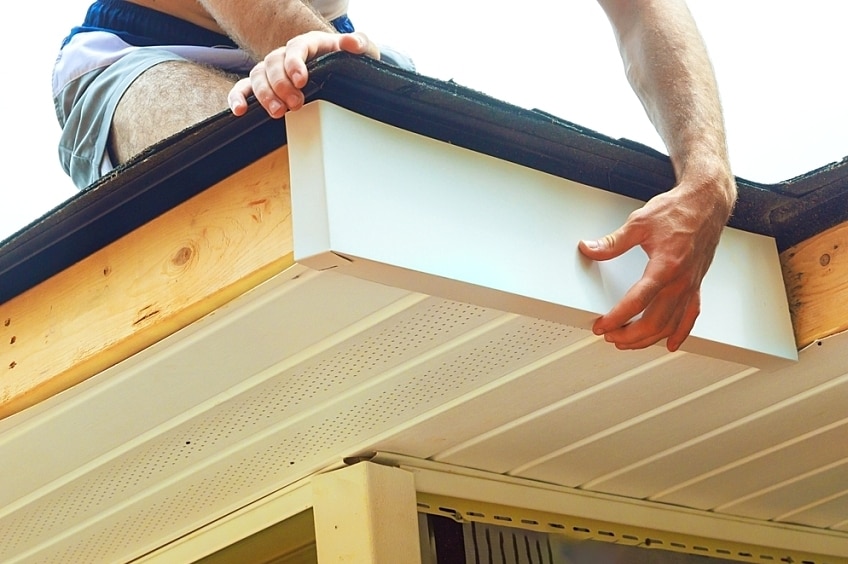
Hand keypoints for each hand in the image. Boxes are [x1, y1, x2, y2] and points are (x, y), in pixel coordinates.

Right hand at [228, 31, 380, 117]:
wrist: (344, 73)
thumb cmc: (350, 63)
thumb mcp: (363, 53)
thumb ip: (360, 44)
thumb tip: (351, 43)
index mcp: (310, 43)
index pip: (296, 47)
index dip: (295, 63)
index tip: (302, 80)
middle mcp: (288, 54)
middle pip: (274, 63)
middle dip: (282, 85)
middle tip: (296, 103)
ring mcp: (275, 70)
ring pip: (259, 76)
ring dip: (264, 94)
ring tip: (278, 112)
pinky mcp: (267, 85)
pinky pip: (245, 87)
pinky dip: (239, 97)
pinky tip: (240, 111)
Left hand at [578, 173, 734, 351]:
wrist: (706, 204)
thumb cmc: (677, 211)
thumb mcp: (638, 223)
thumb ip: (613, 242)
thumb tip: (589, 249)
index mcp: (665, 266)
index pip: (637, 301)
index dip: (617, 318)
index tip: (602, 325)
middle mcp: (681, 281)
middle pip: (655, 321)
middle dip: (629, 335)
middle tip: (609, 336)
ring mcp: (690, 285)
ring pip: (670, 324)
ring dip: (648, 338)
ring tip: (628, 342)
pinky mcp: (697, 285)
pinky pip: (690, 316)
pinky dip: (680, 333)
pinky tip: (670, 343)